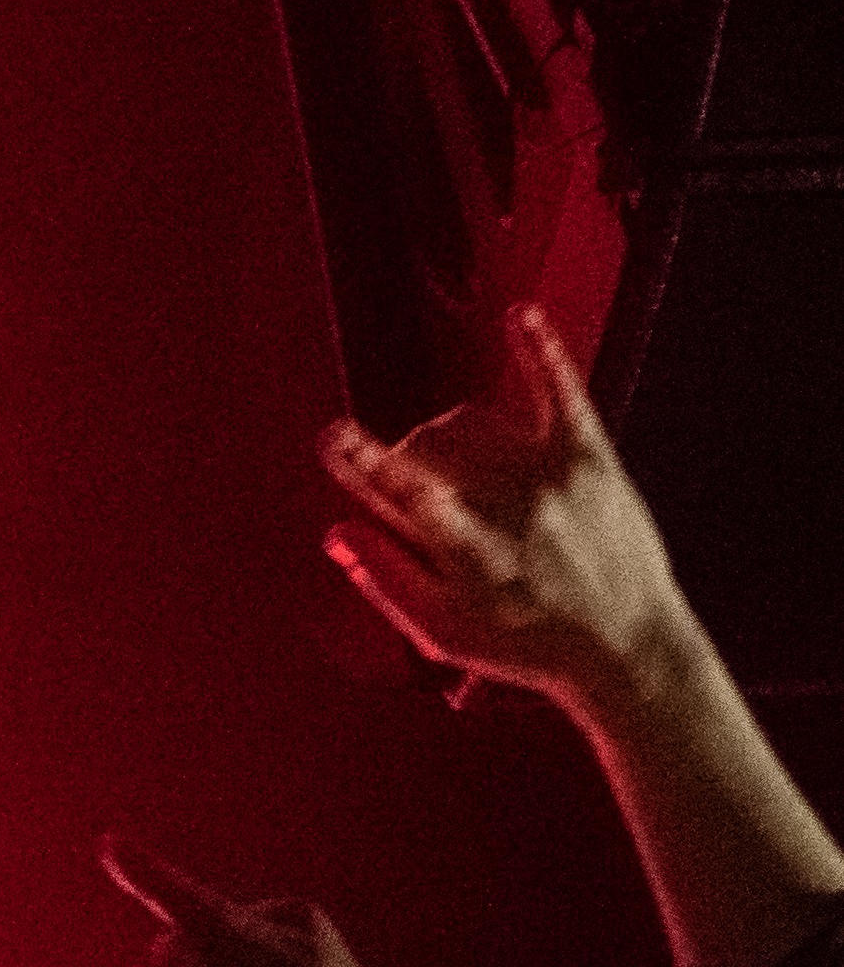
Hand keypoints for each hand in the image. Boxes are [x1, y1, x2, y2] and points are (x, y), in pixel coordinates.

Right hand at [321, 307, 696, 718]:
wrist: (632, 650)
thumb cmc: (529, 647)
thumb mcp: (446, 634)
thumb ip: (385, 580)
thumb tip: (336, 529)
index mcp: (473, 553)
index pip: (407, 493)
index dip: (365, 462)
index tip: (334, 437)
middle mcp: (514, 508)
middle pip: (430, 449)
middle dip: (404, 460)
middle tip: (410, 488)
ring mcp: (552, 477)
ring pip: (470, 422)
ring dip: (445, 436)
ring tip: (451, 467)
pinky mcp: (590, 459)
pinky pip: (559, 390)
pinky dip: (538, 350)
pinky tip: (519, 315)